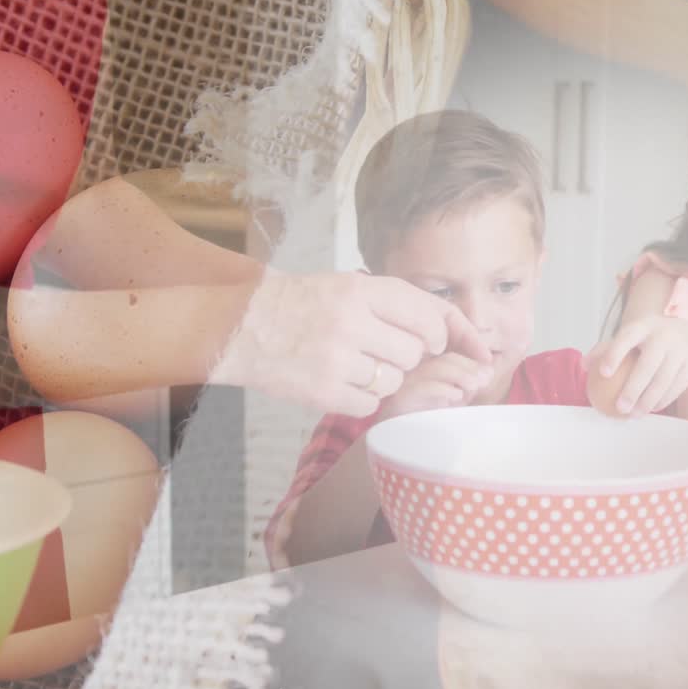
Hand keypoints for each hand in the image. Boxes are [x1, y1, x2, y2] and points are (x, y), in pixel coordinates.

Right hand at [214, 269, 490, 415]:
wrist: (239, 326)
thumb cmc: (299, 304)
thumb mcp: (345, 286)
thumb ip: (392, 303)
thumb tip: (443, 331)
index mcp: (360, 290)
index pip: (428, 314)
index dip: (446, 332)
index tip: (448, 343)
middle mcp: (352, 322)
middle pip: (415, 351)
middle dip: (408, 355)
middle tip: (385, 349)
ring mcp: (337, 359)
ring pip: (395, 379)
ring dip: (386, 376)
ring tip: (357, 363)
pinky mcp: (324, 392)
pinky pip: (372, 402)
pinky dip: (364, 397)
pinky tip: (342, 380)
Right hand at [375, 352, 494, 421]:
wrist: (400, 446)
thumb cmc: (428, 421)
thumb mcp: (454, 400)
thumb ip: (470, 384)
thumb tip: (489, 371)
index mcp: (427, 366)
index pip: (452, 352)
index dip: (473, 354)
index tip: (489, 366)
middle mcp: (414, 370)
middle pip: (445, 357)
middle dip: (470, 366)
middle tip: (484, 380)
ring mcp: (405, 382)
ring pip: (436, 368)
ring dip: (461, 376)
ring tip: (474, 387)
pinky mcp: (400, 398)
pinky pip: (423, 387)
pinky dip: (444, 389)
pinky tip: (456, 397)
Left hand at [585, 315, 687, 416]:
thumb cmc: (648, 340)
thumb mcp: (631, 337)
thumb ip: (607, 349)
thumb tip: (583, 365)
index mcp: (644, 326)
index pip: (626, 337)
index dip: (614, 353)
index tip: (602, 373)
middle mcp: (665, 335)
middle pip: (648, 364)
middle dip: (633, 388)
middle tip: (620, 408)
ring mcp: (682, 349)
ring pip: (664, 379)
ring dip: (648, 400)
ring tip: (633, 415)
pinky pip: (676, 386)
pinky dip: (662, 400)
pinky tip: (650, 411)